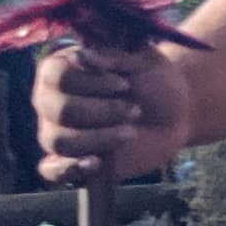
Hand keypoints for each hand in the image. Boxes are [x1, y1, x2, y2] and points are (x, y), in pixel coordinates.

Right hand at [33, 38, 193, 188]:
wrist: (175, 114)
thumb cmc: (154, 81)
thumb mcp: (143, 61)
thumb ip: (112, 58)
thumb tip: (82, 56)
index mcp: (60, 69)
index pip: (57, 77)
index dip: (92, 83)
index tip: (124, 85)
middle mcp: (50, 100)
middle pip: (58, 110)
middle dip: (103, 112)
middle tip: (135, 111)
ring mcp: (57, 131)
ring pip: (58, 141)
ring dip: (99, 138)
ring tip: (130, 132)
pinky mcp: (71, 159)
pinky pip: (51, 170)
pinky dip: (68, 169)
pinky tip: (95, 163)